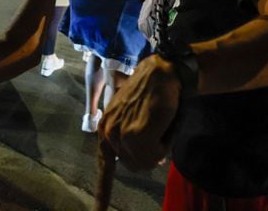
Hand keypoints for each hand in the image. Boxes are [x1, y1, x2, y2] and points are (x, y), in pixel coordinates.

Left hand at [98, 54, 180, 170]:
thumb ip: (129, 139)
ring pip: (145, 163)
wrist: (162, 73)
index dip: (102, 193)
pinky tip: (164, 126)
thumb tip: (141, 161)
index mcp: (105, 129)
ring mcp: (121, 134)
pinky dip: (165, 145)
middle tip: (157, 131)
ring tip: (160, 124)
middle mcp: (108, 132)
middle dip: (149, 154)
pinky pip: (155, 156)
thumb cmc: (152, 94)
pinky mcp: (136, 135)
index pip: (104, 166)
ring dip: (159, 148)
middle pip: (134, 166)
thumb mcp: (131, 116)